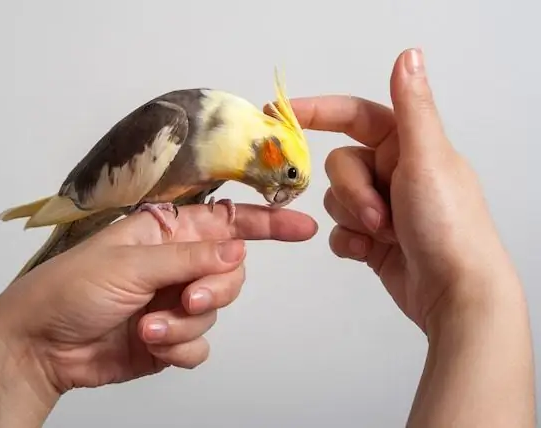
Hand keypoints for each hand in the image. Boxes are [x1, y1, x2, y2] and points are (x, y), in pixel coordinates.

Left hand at [0, 204, 315, 396]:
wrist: (42, 345)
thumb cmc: (70, 289)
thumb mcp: (131, 265)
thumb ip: (189, 258)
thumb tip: (236, 251)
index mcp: (166, 233)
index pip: (226, 221)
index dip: (266, 222)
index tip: (300, 226)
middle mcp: (176, 264)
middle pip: (230, 270)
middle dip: (216, 287)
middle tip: (189, 296)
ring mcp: (174, 301)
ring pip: (216, 308)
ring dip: (187, 320)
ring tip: (150, 325)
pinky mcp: (171, 337)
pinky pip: (201, 342)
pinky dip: (181, 346)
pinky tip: (152, 343)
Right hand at [279, 49, 516, 331]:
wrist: (454, 294)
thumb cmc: (449, 225)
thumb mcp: (429, 159)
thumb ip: (412, 108)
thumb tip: (408, 55)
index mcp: (409, 146)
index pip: (355, 115)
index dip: (318, 111)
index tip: (281, 113)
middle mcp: (393, 172)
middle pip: (340, 164)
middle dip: (352, 191)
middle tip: (378, 215)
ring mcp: (380, 207)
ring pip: (335, 199)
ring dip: (353, 218)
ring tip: (382, 235)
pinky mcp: (372, 238)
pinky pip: (338, 231)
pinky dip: (349, 242)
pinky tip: (370, 252)